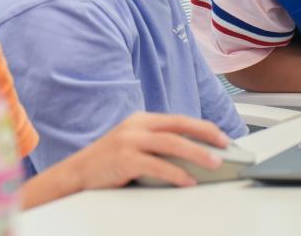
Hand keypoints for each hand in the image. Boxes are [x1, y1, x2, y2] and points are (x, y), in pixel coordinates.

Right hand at [67, 112, 229, 188]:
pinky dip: (176, 173)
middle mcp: (137, 125)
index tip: (221, 136)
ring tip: (214, 163)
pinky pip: (157, 166)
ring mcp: (130, 141)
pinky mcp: (124, 159)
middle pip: (179, 125)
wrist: (75, 173)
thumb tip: (192, 154)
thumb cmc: (108, 161)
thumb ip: (158, 145)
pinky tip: (188, 180)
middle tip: (225, 144)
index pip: (179, 119)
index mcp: (142, 120)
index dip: (203, 126)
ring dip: (197, 153)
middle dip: (206, 134)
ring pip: (172, 143)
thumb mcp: (134, 145)